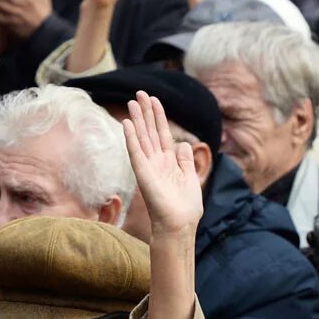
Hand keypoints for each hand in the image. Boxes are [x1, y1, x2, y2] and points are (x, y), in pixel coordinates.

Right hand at [124, 90, 203, 235]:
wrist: (180, 225)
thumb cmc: (186, 207)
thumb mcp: (191, 178)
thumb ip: (186, 160)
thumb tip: (183, 144)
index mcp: (169, 162)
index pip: (162, 133)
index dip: (159, 116)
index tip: (155, 99)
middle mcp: (157, 162)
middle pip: (150, 132)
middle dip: (145, 112)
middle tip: (140, 93)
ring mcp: (148, 167)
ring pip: (141, 138)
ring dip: (137, 120)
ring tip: (132, 102)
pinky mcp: (143, 174)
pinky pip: (135, 153)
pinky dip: (131, 138)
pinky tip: (127, 123)